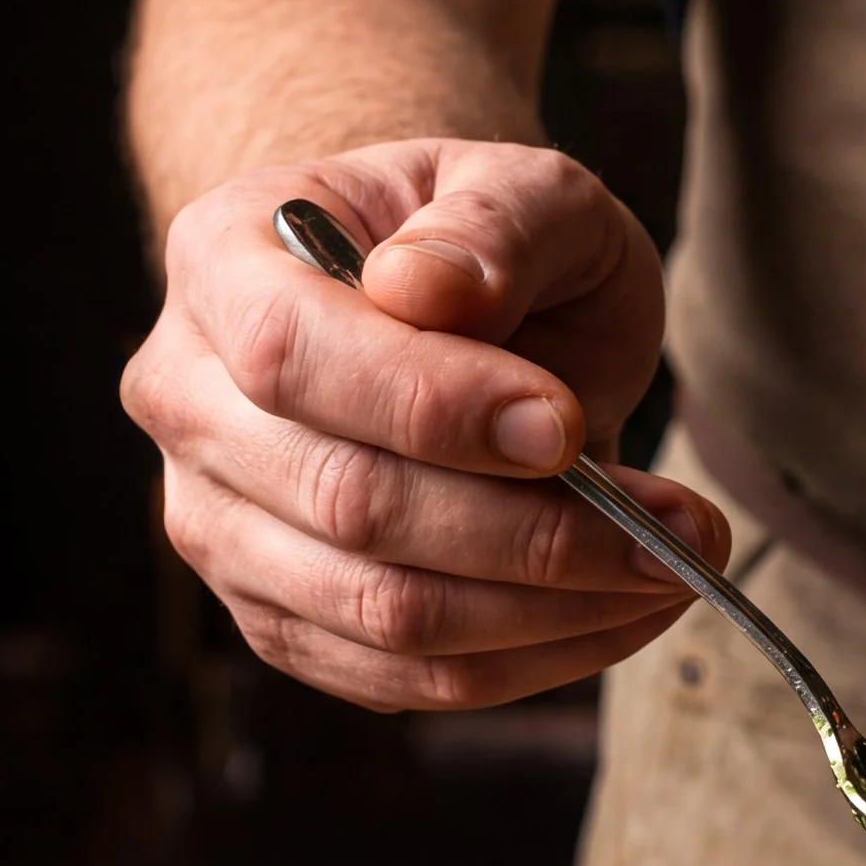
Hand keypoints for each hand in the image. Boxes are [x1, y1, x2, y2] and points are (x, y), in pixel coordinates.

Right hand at [123, 138, 727, 709]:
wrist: (439, 300)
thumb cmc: (481, 240)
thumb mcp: (522, 186)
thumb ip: (493, 221)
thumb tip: (429, 290)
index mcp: (220, 260)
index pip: (292, 355)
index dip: (433, 406)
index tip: (567, 426)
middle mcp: (188, 400)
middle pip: (347, 504)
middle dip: (533, 531)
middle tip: (677, 525)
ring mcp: (219, 523)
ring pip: (382, 613)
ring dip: (550, 611)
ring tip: (669, 566)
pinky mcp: (280, 617)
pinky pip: (404, 680)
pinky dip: (531, 661)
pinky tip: (619, 612)